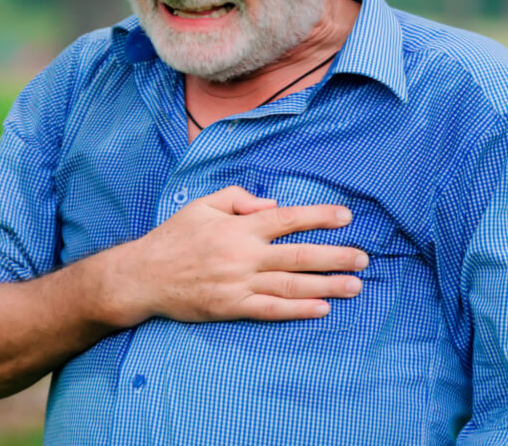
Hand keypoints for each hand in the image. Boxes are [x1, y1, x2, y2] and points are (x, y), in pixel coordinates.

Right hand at [105, 185, 368, 325]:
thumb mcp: (203, 204)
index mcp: (239, 227)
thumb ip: (239, 198)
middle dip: (334, 256)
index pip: (287, 219)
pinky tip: (322, 309)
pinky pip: (270, 310)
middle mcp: (243, 255)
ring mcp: (238, 284)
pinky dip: (297, 310)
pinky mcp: (231, 308)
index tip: (346, 216)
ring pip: (291, 285)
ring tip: (354, 286)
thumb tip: (272, 204)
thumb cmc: (174, 237)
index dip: (319, 216)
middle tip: (363, 259)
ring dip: (326, 285)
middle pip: (298, 255)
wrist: (143, 276)